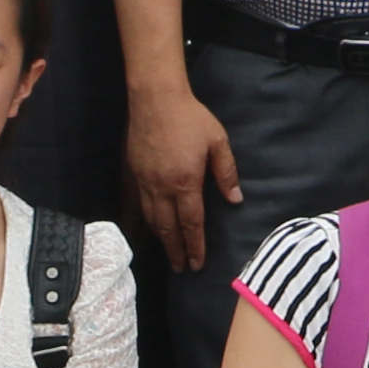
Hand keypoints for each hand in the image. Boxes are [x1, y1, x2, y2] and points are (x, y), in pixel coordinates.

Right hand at [129, 87, 235, 278]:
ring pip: (152, 219)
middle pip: (169, 228)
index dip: (195, 246)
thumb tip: (235, 200)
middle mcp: (162, 188)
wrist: (155, 98)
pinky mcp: (134, 173)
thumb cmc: (191, 118)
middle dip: (176, 251)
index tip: (197, 264)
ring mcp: (145, 181)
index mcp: (186, 182)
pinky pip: (139, 205)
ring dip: (161, 240)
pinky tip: (149, 228)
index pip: (191, 223)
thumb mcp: (218, 142)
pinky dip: (145, 222)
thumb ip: (226, 173)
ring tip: (168, 254)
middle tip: (181, 269)